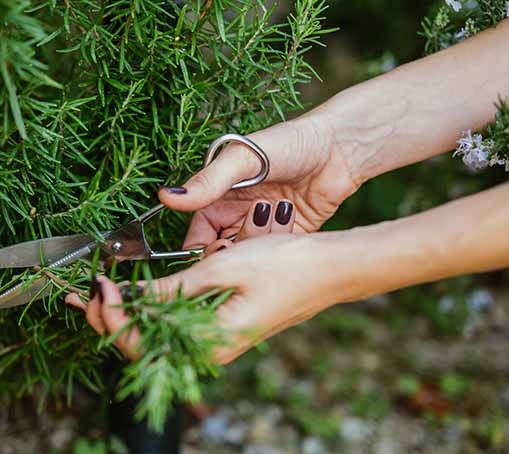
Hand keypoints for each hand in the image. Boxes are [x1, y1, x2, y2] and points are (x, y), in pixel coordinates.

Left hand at [65, 232, 345, 363]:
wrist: (330, 270)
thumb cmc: (285, 267)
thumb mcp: (220, 270)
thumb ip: (172, 288)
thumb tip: (129, 297)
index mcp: (209, 344)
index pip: (141, 344)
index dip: (113, 317)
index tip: (99, 285)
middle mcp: (208, 353)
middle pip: (142, 349)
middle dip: (107, 321)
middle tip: (84, 292)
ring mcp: (213, 343)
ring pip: (154, 341)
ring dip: (123, 319)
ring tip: (96, 296)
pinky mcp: (217, 330)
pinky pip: (172, 330)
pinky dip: (147, 314)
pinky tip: (132, 297)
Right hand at [158, 113, 362, 250]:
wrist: (341, 147)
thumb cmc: (289, 142)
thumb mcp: (242, 160)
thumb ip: (207, 182)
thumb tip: (166, 197)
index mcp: (217, 199)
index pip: (197, 238)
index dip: (200, 251)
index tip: (214, 251)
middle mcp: (236, 217)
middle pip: (220, 253)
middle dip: (230, 252)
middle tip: (244, 239)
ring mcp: (262, 228)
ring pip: (247, 256)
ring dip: (256, 243)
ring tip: (272, 215)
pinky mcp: (288, 237)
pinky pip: (274, 254)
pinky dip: (278, 245)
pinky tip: (288, 218)